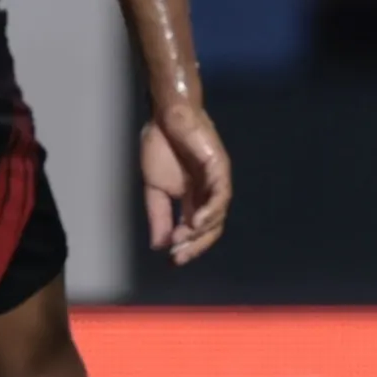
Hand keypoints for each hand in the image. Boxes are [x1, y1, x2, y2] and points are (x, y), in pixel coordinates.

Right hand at [140, 102, 230, 264]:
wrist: (165, 116)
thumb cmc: (161, 146)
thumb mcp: (155, 189)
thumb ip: (159, 216)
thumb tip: (159, 245)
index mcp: (194, 198)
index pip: (197, 230)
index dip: (187, 246)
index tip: (171, 260)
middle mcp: (209, 193)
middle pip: (210, 228)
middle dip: (195, 245)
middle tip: (178, 257)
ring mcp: (216, 180)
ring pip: (217, 215)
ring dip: (201, 231)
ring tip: (183, 240)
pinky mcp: (219, 167)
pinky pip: (221, 194)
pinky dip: (211, 210)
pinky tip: (196, 222)